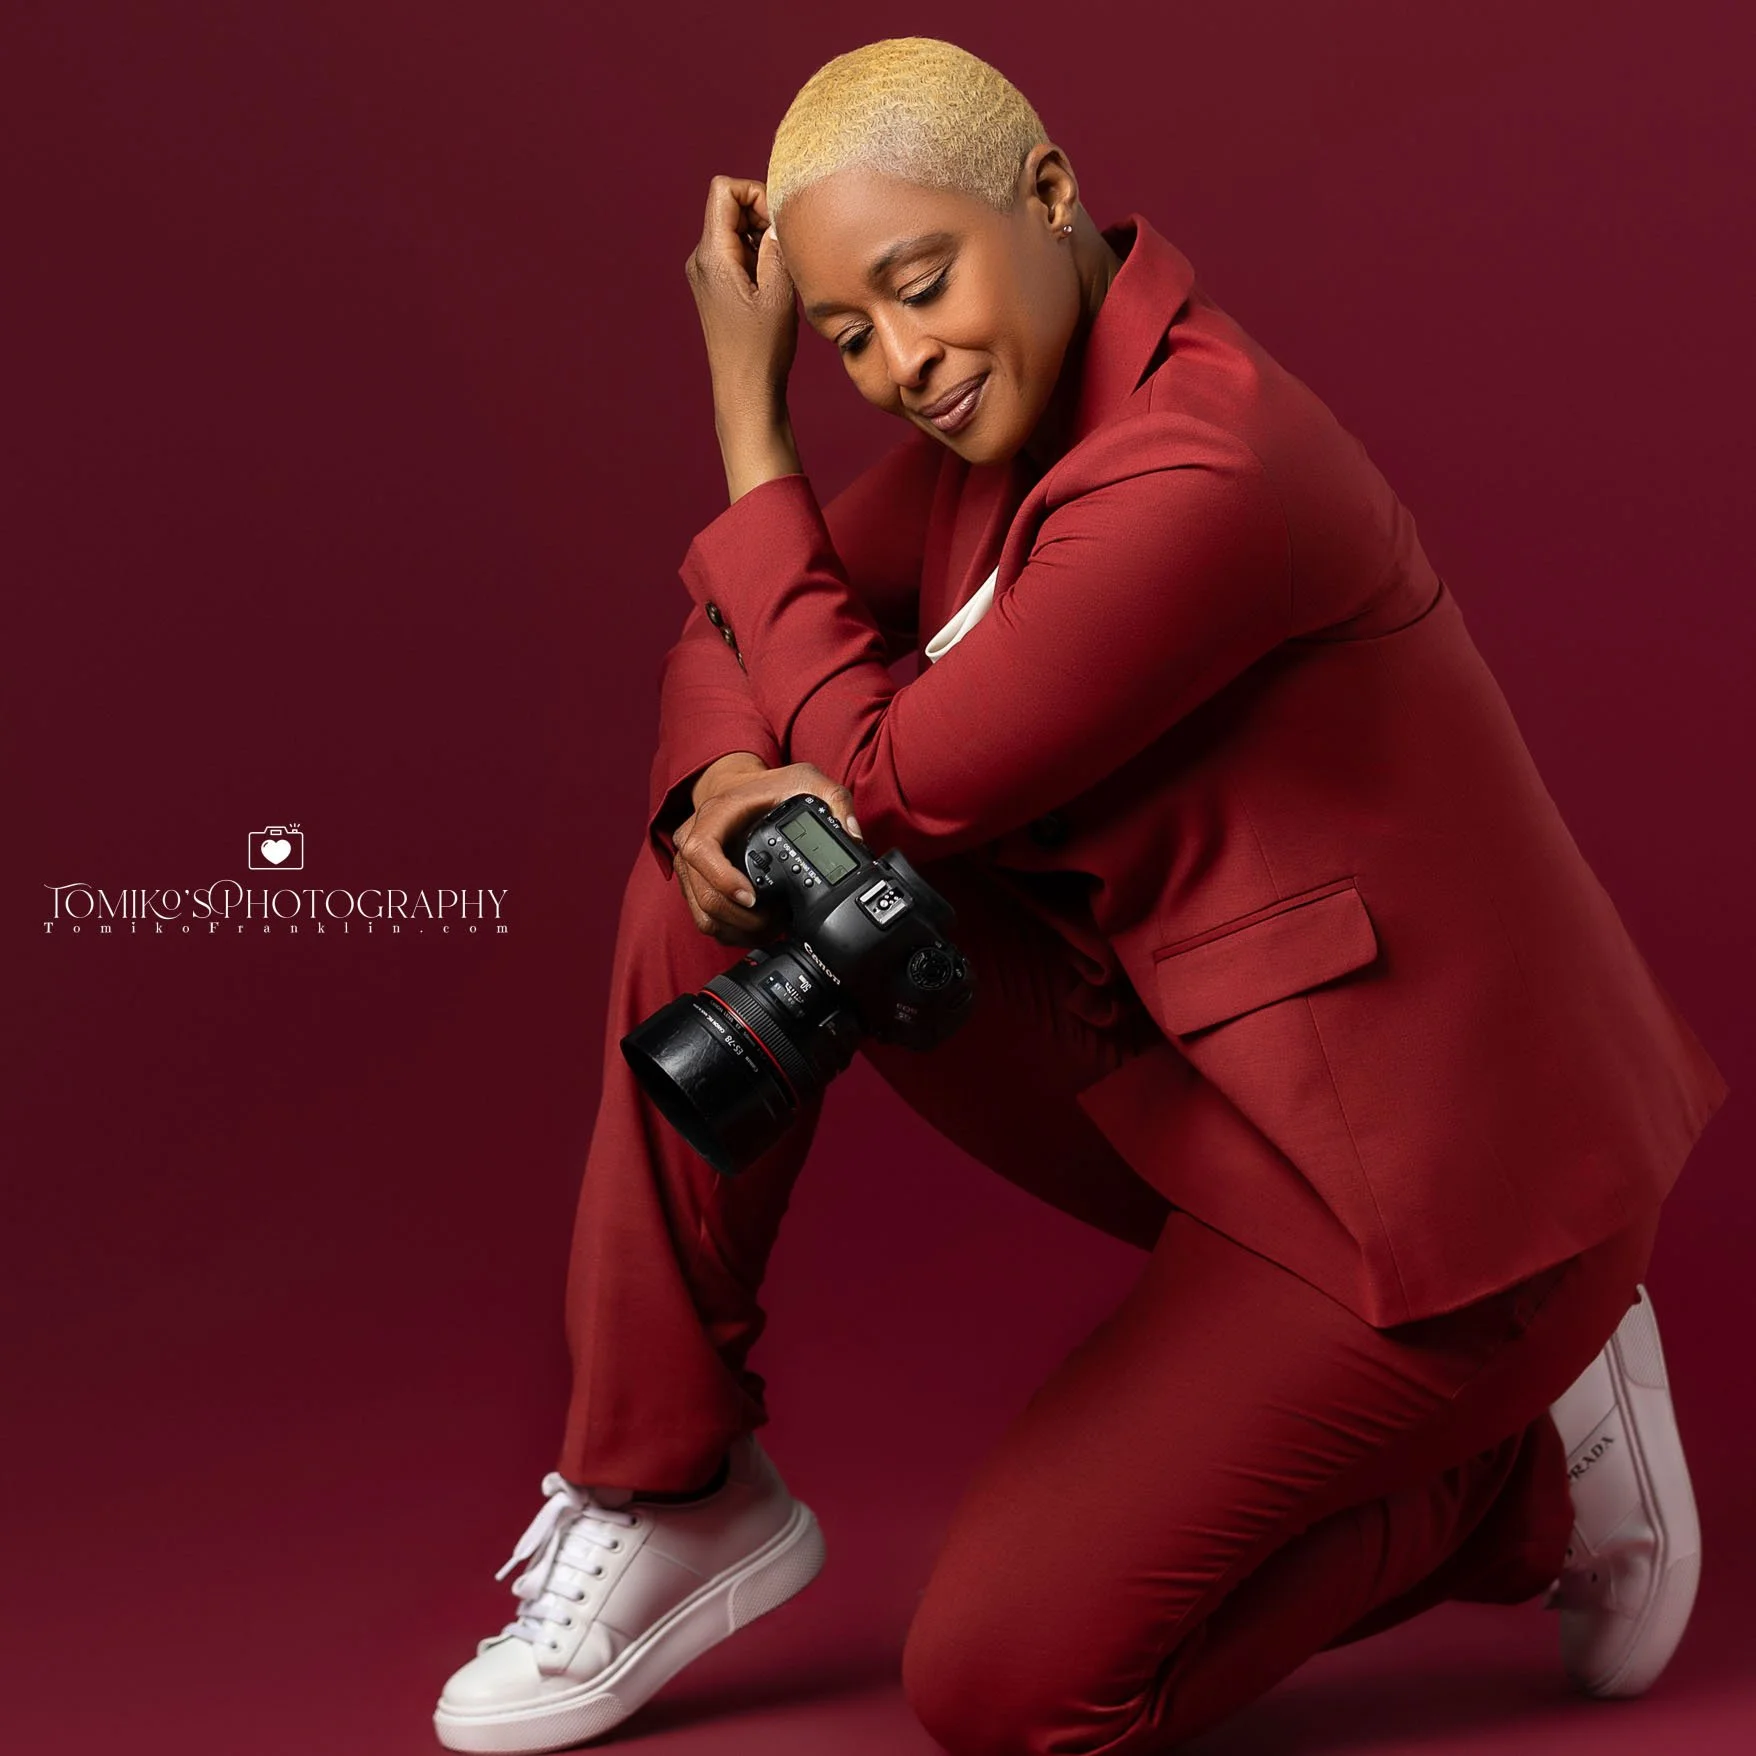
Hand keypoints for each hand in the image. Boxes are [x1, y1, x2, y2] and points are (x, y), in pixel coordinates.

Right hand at [672, 760, 864, 946]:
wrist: (738, 788)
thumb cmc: (768, 787)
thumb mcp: (805, 779)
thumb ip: (835, 800)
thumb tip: (852, 834)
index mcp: (715, 814)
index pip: (701, 851)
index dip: (722, 880)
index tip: (752, 898)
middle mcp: (693, 839)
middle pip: (704, 895)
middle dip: (744, 919)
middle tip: (778, 921)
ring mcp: (690, 866)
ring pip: (703, 915)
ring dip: (739, 930)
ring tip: (773, 926)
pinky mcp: (694, 884)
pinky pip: (705, 919)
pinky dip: (733, 931)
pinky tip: (759, 925)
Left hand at [683, 176, 796, 417]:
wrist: (745, 390)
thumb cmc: (761, 348)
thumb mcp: (779, 291)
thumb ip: (777, 245)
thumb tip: (778, 216)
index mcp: (712, 255)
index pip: (724, 189)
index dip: (755, 193)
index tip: (777, 225)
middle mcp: (701, 259)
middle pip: (730, 207)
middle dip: (762, 218)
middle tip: (784, 252)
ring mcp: (705, 273)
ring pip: (735, 230)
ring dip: (762, 240)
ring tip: (778, 276)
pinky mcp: (714, 286)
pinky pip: (736, 252)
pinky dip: (757, 257)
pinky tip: (770, 287)